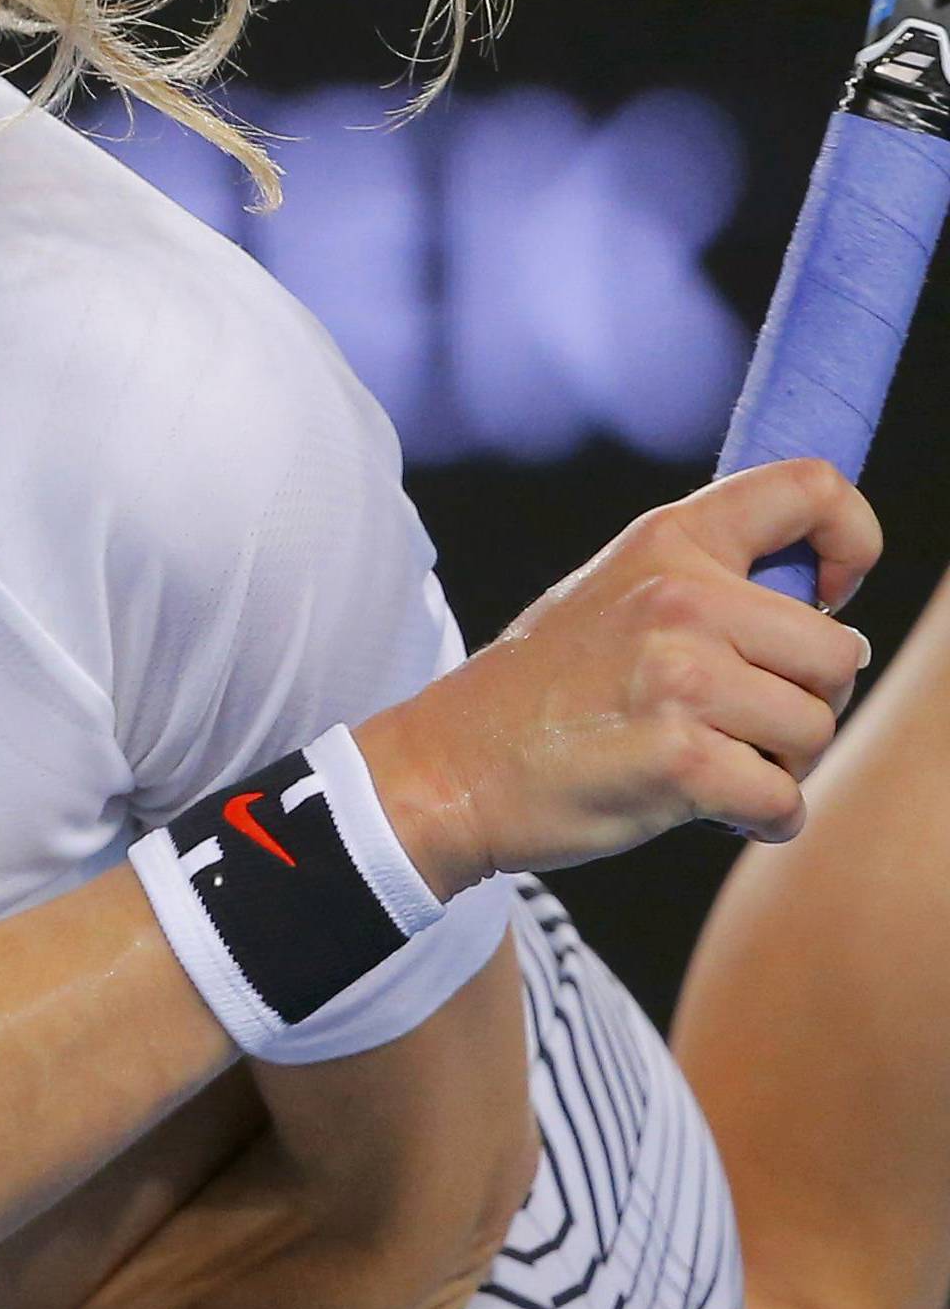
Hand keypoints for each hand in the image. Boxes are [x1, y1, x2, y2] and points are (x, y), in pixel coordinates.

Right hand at [353, 460, 881, 901]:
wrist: (455, 763)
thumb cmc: (548, 687)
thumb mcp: (617, 589)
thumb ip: (708, 580)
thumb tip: (827, 612)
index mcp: (671, 540)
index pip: (811, 488)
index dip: (853, 541)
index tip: (831, 597)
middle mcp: (682, 595)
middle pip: (838, 654)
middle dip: (808, 703)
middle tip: (747, 723)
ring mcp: (682, 676)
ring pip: (816, 732)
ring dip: (783, 767)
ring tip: (716, 762)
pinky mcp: (681, 758)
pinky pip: (785, 802)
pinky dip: (763, 820)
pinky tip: (713, 808)